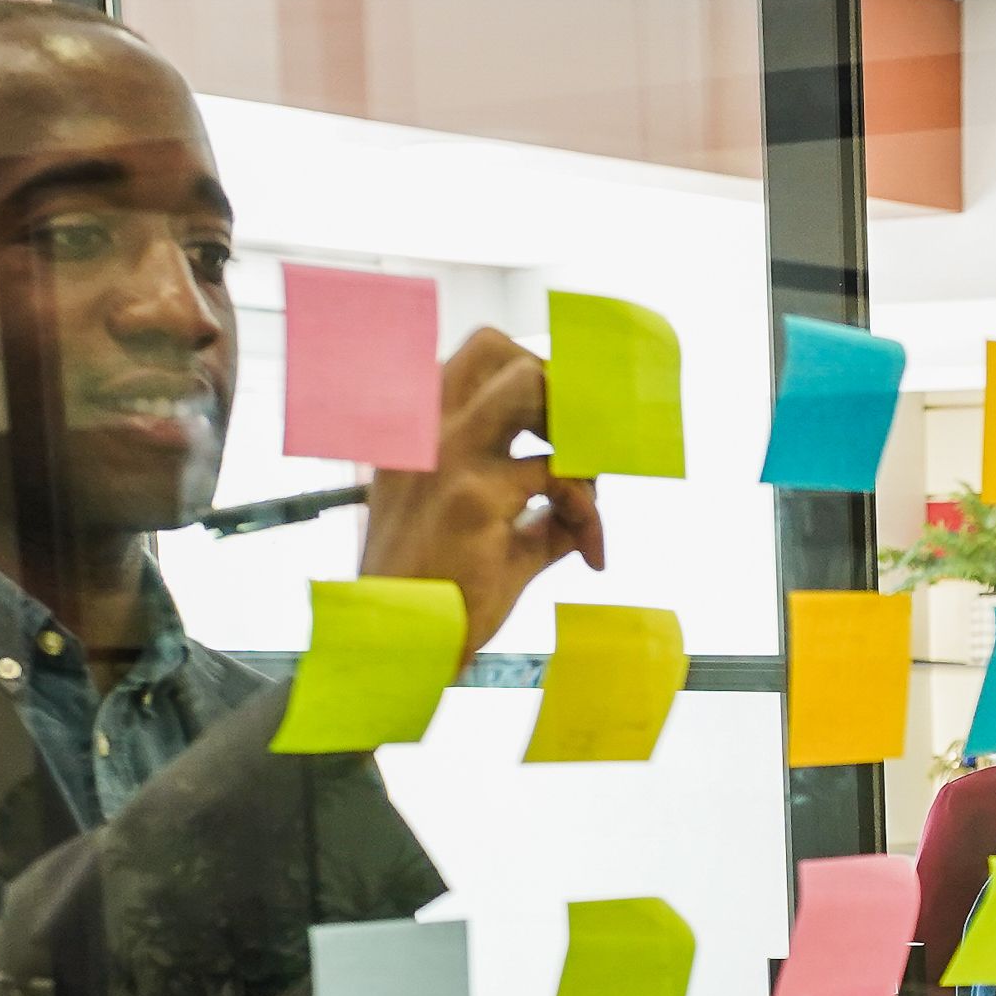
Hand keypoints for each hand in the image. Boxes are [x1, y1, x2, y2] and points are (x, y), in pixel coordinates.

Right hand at [357, 328, 608, 653]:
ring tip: (582, 484)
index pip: (479, 357)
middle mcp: (425, 430)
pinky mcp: (475, 498)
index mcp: (417, 430)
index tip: (567, 424)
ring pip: (530, 384)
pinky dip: (588, 512)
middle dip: (556, 389)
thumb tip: (595, 481)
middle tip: (576, 446)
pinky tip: (587, 549)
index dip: (536, 375)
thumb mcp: (484, 524)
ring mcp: (447, 456)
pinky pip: (562, 478)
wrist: (399, 644)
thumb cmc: (438, 588)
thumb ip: (535, 493)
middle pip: (500, 350)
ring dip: (570, 426)